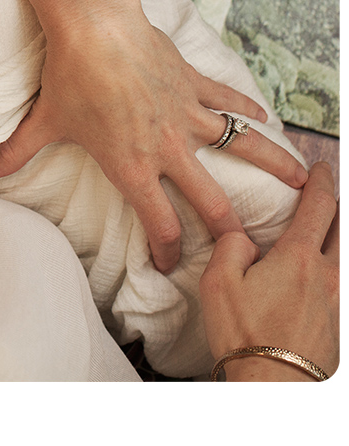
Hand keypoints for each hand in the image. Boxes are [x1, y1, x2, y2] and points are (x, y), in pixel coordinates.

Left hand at [0, 0, 306, 272]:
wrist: (94, 25)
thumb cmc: (68, 76)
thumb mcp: (42, 122)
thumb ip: (13, 152)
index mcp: (132, 165)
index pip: (158, 221)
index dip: (166, 248)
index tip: (169, 263)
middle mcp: (167, 147)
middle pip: (210, 200)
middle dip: (229, 230)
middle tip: (244, 249)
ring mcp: (187, 114)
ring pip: (241, 147)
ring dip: (272, 167)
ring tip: (302, 184)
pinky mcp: (195, 83)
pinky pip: (230, 102)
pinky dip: (251, 113)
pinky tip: (270, 122)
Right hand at [200, 163, 338, 380]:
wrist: (273, 385)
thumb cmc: (243, 333)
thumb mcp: (218, 282)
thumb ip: (230, 247)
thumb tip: (242, 238)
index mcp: (298, 259)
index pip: (319, 207)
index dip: (321, 182)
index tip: (318, 168)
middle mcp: (327, 276)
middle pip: (342, 229)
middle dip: (335, 207)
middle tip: (324, 196)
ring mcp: (338, 302)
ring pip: (342, 258)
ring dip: (334, 240)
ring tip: (319, 236)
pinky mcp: (338, 326)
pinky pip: (338, 287)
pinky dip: (328, 272)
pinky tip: (311, 281)